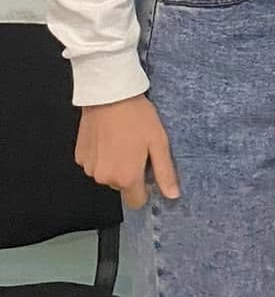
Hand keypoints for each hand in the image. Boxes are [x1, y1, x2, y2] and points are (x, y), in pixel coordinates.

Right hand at [76, 96, 179, 210]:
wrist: (109, 95)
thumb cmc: (137, 117)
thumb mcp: (159, 142)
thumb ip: (165, 172)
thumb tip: (172, 195)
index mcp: (126, 178)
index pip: (136, 201)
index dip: (145, 188)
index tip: (148, 170)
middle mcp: (104, 178)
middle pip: (121, 186)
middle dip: (129, 173)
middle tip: (137, 148)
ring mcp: (89, 168)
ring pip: (107, 175)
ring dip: (114, 164)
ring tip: (122, 140)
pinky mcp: (79, 157)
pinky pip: (94, 164)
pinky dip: (101, 156)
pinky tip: (108, 138)